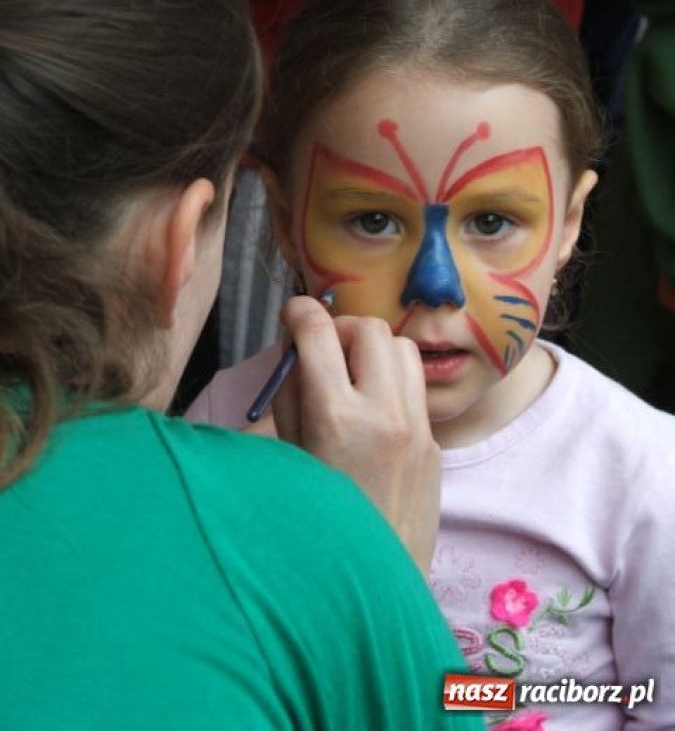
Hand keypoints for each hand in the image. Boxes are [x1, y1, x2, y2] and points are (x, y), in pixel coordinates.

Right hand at [272, 296, 440, 575]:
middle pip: (370, 328)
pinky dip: (391, 381)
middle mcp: (384, 414)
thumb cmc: (315, 526)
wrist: (374, 582)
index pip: (318, 332)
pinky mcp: (434, 443)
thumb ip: (289, 397)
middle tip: (322, 350)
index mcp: (336, 418)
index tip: (292, 313)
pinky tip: (373, 411)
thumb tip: (297, 351)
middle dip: (340, 328)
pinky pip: (416, 388)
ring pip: (402, 349)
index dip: (299, 312)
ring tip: (352, 375)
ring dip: (373, 349)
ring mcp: (417, 428)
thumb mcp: (287, 458)